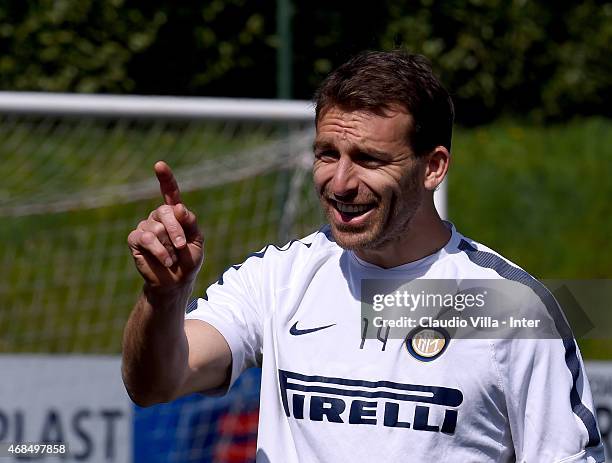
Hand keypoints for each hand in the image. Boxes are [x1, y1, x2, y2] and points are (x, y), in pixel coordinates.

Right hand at [128, 161, 203, 289]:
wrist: (176, 283)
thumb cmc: (188, 261)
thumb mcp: (197, 241)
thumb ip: (191, 223)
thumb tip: (179, 208)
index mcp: (175, 215)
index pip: (169, 192)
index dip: (165, 178)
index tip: (159, 165)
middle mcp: (158, 217)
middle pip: (165, 211)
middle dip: (176, 229)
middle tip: (182, 245)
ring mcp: (145, 227)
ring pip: (156, 227)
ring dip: (169, 245)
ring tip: (173, 258)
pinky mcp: (135, 240)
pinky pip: (146, 238)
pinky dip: (159, 250)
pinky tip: (166, 260)